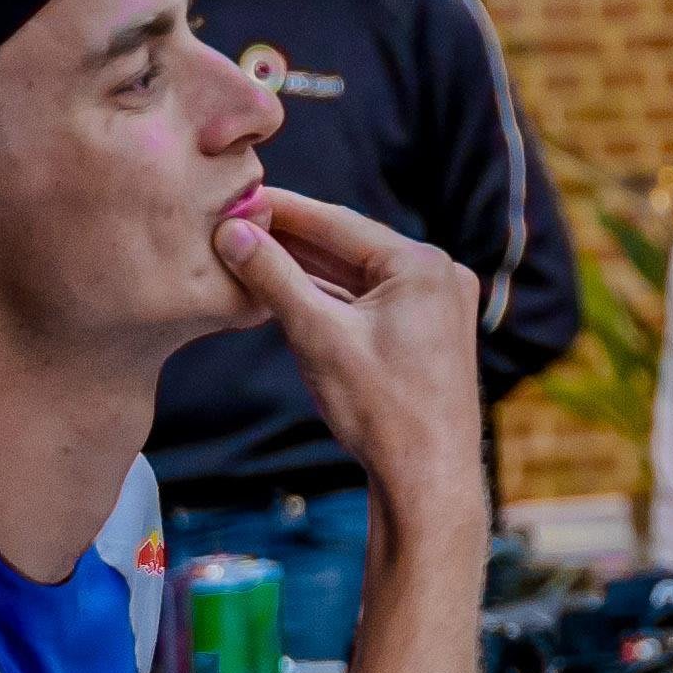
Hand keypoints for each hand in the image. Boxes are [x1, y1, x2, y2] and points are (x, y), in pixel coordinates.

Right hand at [218, 191, 486, 505]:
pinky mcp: (429, 333)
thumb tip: (233, 231)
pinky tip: (288, 290)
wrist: (428, 479)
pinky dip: (331, 298)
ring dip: (307, 269)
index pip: (338, 222)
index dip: (283, 208)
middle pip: (349, 246)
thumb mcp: (317, 336)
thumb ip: (274, 278)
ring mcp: (438, 305)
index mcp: (423, 264)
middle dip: (291, 239)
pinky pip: (371, 302)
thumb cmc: (380, 411)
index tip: (240, 194)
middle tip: (235, 221)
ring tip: (250, 252)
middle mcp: (439, 275)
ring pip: (358, 276)